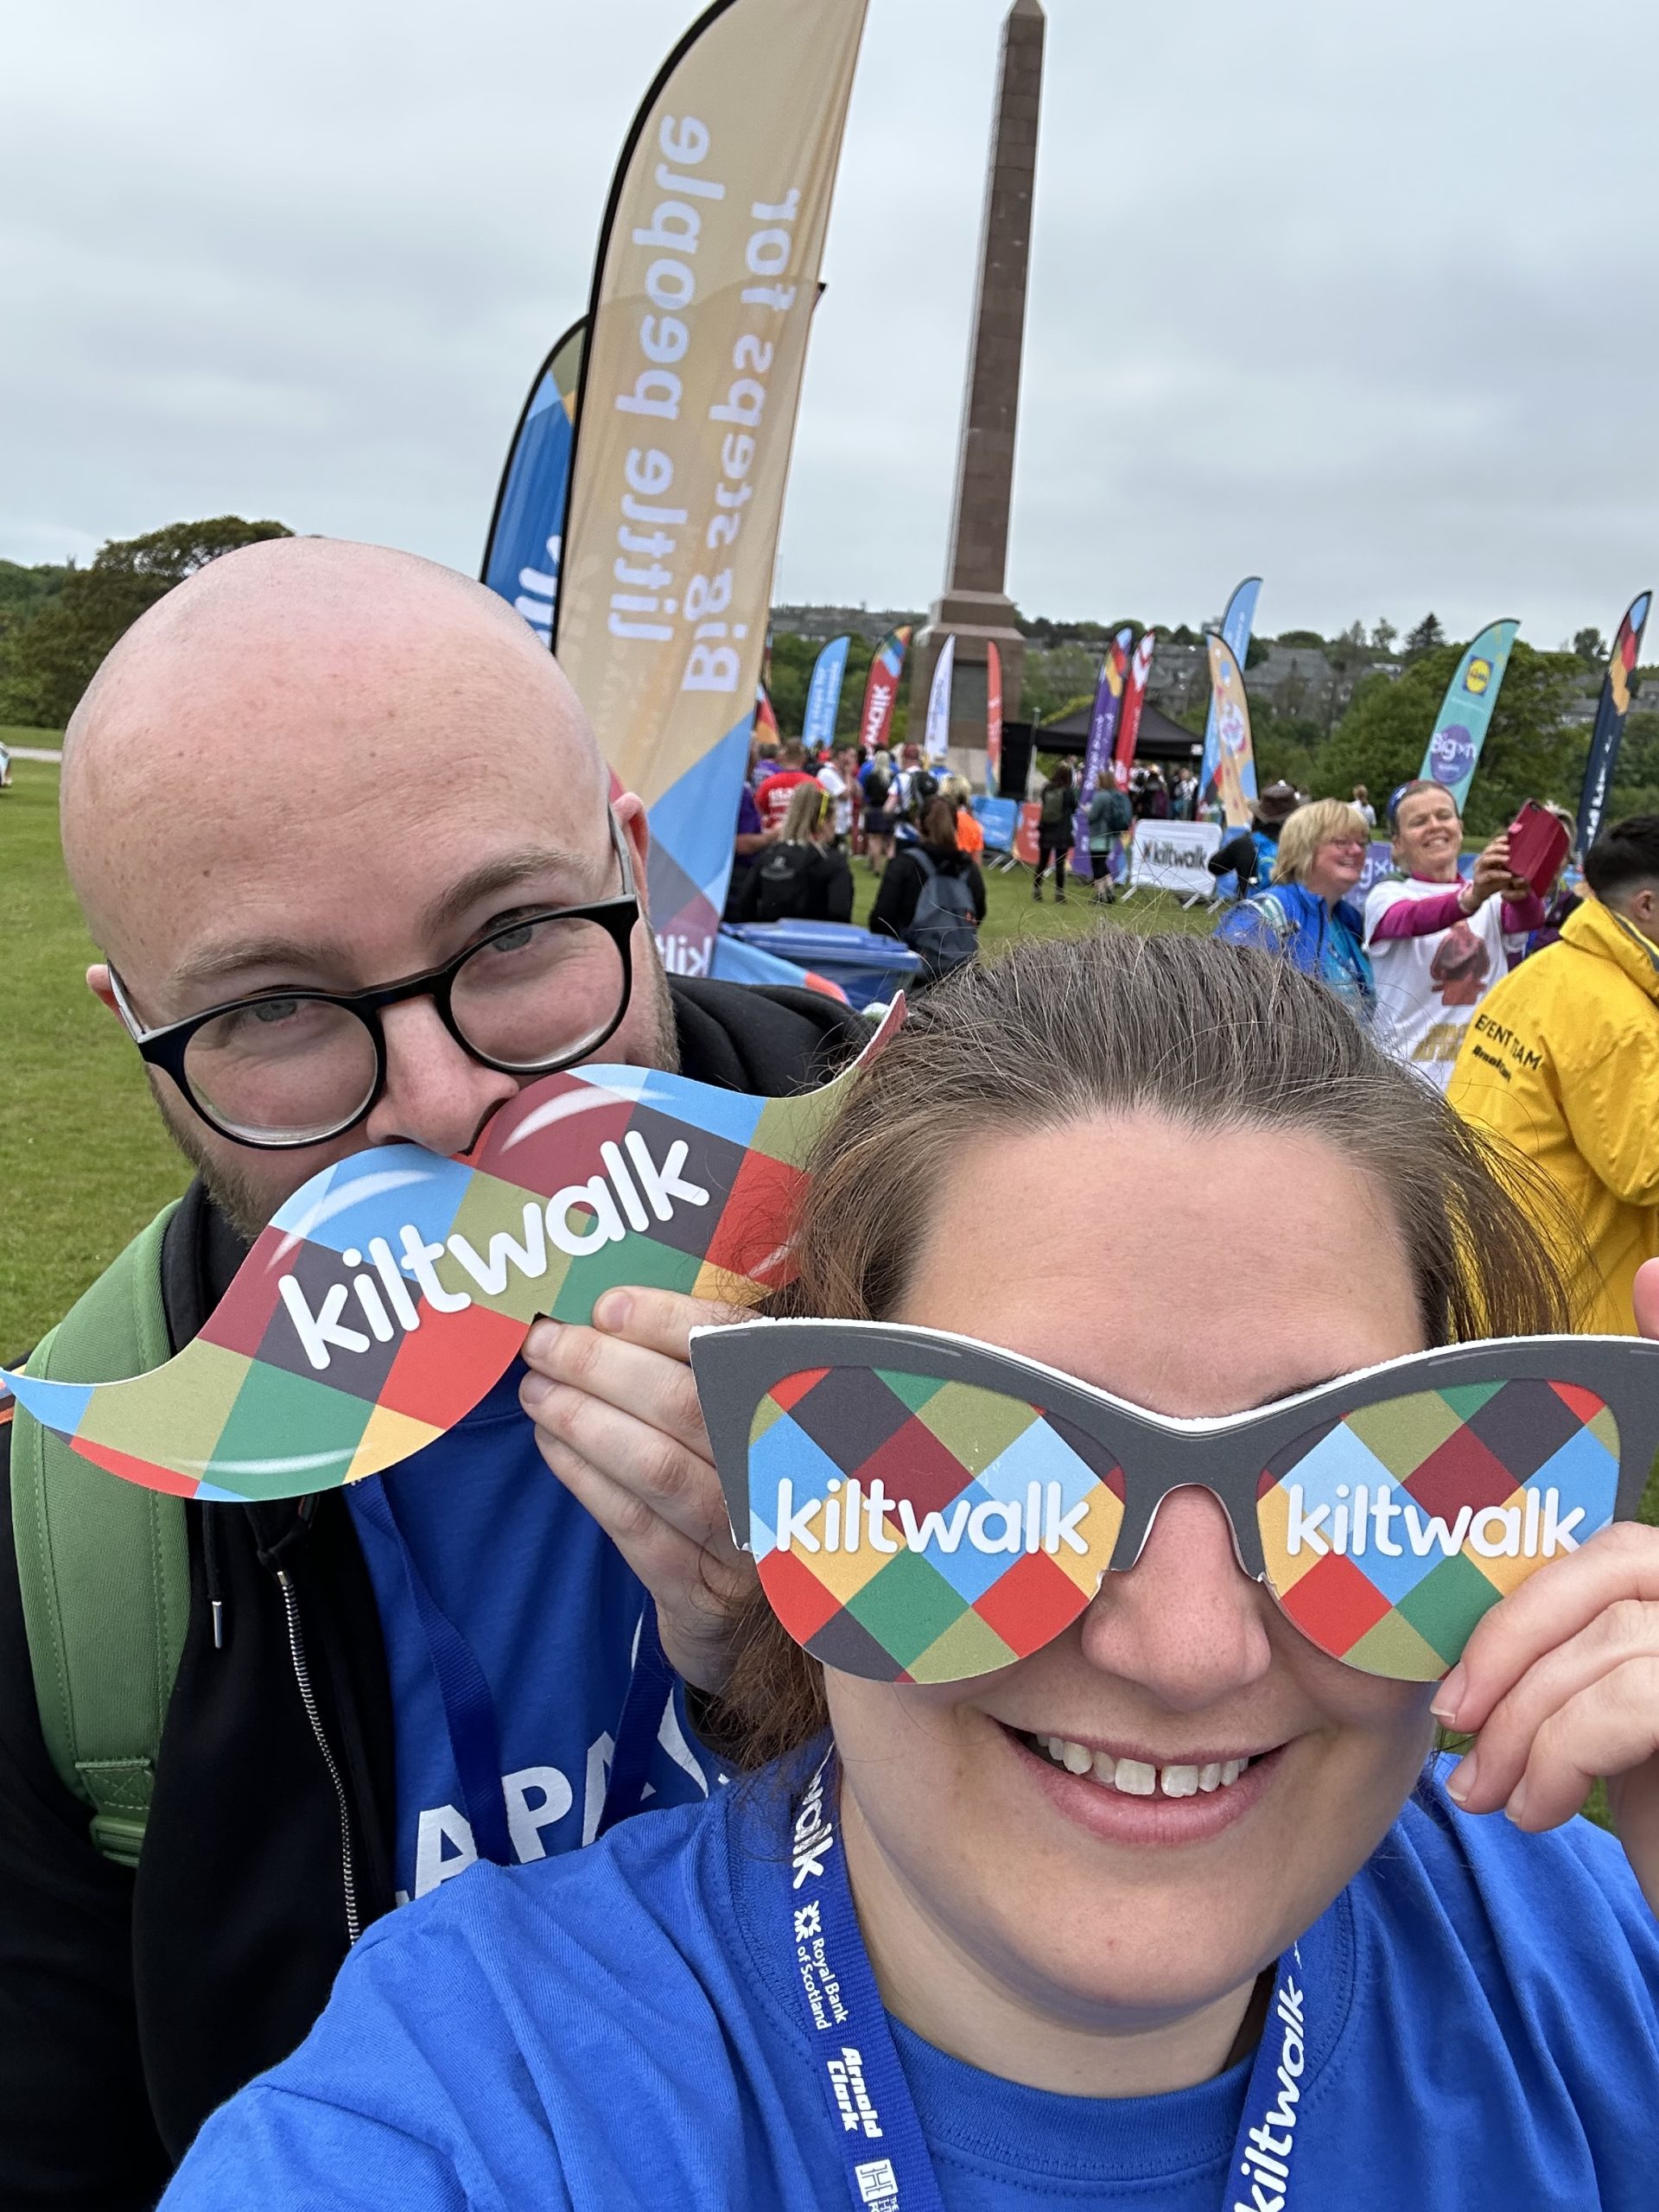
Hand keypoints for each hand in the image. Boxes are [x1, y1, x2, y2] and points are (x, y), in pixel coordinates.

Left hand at [519, 1288, 756, 1692]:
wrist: (764, 1609)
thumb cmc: (747, 1477)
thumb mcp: (755, 1416)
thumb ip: (710, 1362)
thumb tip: (610, 1310)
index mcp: (809, 1408)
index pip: (745, 1349)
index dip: (672, 1323)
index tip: (607, 1305)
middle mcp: (787, 1471)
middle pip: (689, 1405)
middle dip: (603, 1367)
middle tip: (544, 1344)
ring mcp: (748, 1538)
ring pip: (656, 1467)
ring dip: (584, 1421)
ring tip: (536, 1390)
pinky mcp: (705, 1592)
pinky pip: (635, 1525)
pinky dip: (586, 1478)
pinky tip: (552, 1443)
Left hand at [1435, 1259, 1658, 1911]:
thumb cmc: (1650, 1821)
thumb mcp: (1592, 1717)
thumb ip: (1558, 1638)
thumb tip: (1454, 1623)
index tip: (1653, 1272)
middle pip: (1611, 1559)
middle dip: (1512, 1638)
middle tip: (1455, 1724)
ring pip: (1612, 1630)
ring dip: (1524, 1719)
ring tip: (1492, 1793)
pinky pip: (1635, 1695)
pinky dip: (1559, 1754)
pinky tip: (1537, 1811)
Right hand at [1463, 833, 1530, 910]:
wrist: (1480, 894)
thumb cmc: (1493, 880)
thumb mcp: (1501, 868)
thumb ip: (1507, 861)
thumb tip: (1523, 852)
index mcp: (1487, 856)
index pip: (1492, 845)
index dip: (1499, 841)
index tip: (1508, 839)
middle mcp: (1481, 860)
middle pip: (1488, 850)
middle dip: (1498, 847)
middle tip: (1508, 848)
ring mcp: (1479, 869)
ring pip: (1485, 859)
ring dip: (1497, 857)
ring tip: (1508, 858)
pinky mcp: (1480, 879)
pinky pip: (1490, 874)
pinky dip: (1499, 874)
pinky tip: (1508, 875)